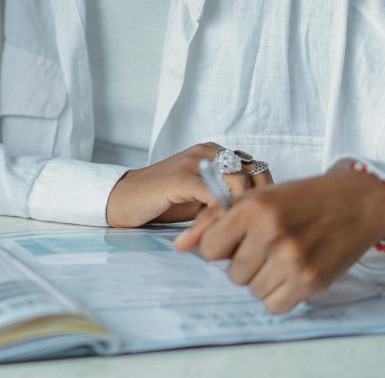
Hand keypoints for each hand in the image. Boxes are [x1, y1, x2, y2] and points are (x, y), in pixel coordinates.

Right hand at [106, 143, 272, 227]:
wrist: (120, 202)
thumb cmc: (160, 204)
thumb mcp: (201, 199)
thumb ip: (226, 197)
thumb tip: (258, 214)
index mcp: (215, 152)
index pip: (258, 169)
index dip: (264, 197)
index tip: (257, 222)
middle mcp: (208, 150)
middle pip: (256, 173)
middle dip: (257, 204)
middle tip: (248, 229)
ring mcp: (195, 161)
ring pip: (239, 183)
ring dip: (239, 211)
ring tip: (231, 233)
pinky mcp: (182, 177)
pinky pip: (217, 196)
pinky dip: (220, 216)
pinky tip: (213, 232)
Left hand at [173, 168, 384, 313]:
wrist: (356, 201)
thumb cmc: (300, 199)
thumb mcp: (255, 199)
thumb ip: (212, 221)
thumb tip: (178, 246)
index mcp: (252, 209)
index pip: (208, 249)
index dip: (220, 247)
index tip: (237, 239)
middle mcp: (270, 234)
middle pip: (231, 273)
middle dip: (243, 263)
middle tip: (265, 247)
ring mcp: (292, 259)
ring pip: (251, 290)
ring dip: (261, 279)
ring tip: (280, 257)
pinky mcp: (311, 280)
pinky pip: (274, 305)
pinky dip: (278, 295)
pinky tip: (289, 274)